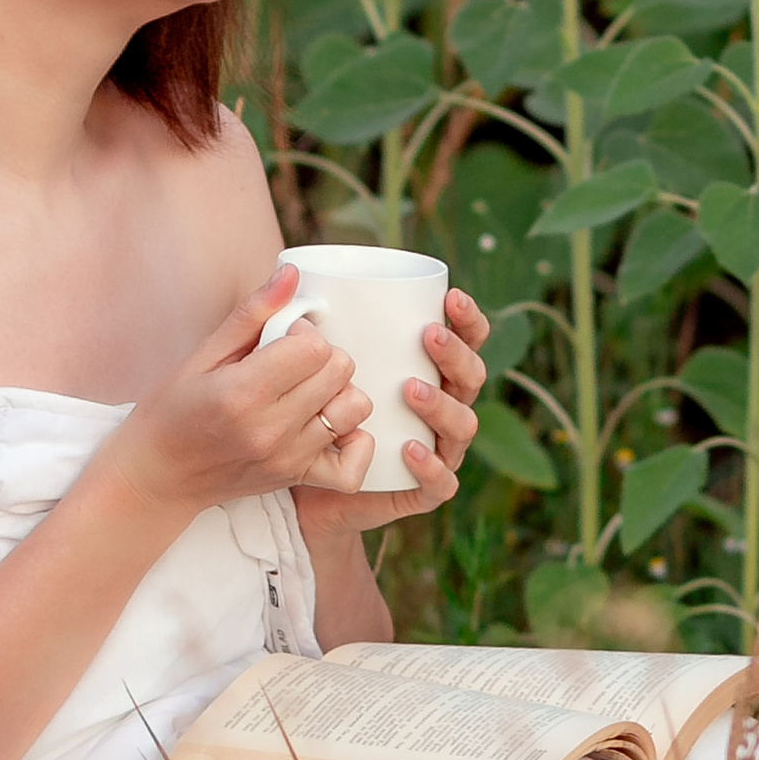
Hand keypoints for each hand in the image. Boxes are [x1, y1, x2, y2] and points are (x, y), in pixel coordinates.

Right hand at [99, 263, 374, 525]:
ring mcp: (287, 458)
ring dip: (338, 392)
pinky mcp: (296, 478)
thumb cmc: (173, 410)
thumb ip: (253, 312)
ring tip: (307, 392)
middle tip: (291, 363)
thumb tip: (291, 274)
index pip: (314, 347)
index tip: (280, 339)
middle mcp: (270, 428)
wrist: (158, 475)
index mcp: (243, 391)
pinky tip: (329, 426)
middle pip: (340, 371)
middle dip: (322, 356)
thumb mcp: (202, 355)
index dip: (302, 333)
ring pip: (354, 409)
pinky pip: (352, 466)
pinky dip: (354, 442)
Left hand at [296, 285, 489, 540]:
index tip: (450, 297)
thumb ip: (303, 323)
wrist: (302, 486)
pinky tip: (410, 449)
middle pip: (471, 378)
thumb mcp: (306, 364)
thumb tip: (288, 269)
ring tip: (412, 389)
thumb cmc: (311, 411)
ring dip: (442, 406)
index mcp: (428, 371)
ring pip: (463, 427)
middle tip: (428, 336)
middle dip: (456, 355)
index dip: (467, 320)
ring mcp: (435, 450)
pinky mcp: (420, 490)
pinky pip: (440, 482)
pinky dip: (430, 466)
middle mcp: (440, 408)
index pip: (465, 341)